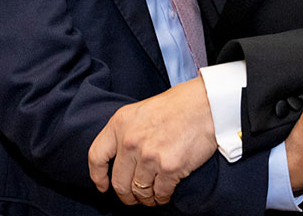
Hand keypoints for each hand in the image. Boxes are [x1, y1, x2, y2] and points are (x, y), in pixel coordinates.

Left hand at [88, 76, 215, 206]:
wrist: (206, 104)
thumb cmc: (177, 105)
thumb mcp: (140, 111)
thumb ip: (127, 132)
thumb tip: (121, 159)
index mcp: (120, 124)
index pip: (96, 156)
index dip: (97, 176)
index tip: (103, 186)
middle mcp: (130, 141)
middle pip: (119, 182)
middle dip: (126, 195)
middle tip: (133, 198)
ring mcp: (149, 156)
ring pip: (140, 191)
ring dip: (146, 198)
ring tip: (151, 197)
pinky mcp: (170, 168)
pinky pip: (160, 193)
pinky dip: (162, 198)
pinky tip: (165, 194)